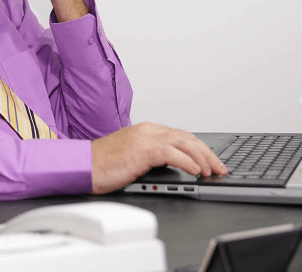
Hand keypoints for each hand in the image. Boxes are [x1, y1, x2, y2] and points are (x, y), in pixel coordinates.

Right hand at [90, 122, 226, 194]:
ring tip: (211, 171)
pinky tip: (196, 171)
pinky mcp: (143, 149)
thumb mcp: (131, 157)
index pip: (181, 136)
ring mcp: (146, 138)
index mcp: (146, 130)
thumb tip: (172, 167)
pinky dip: (188, 162)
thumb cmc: (101, 165)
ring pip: (185, 143)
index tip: (211, 161)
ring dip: (202, 158)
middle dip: (207, 153)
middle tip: (219, 167)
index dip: (199, 149)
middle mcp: (148, 130)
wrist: (82, 166)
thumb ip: (151, 156)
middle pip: (187, 138)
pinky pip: (173, 154)